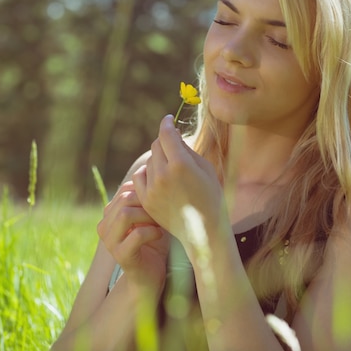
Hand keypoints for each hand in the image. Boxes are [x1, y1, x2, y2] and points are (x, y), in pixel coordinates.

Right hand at [97, 181, 169, 293]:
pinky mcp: (121, 256)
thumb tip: (157, 171)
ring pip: (126, 214)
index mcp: (109, 214)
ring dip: (148, 216)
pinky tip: (159, 234)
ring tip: (160, 222)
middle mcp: (105, 226)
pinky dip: (152, 232)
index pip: (125, 189)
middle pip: (125, 199)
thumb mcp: (150, 216)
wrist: (151, 276)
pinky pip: (136, 235)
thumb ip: (148, 197)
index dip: (146, 191)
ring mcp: (110, 242)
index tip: (162, 200)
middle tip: (162, 212)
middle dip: (148, 202)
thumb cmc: (155, 243)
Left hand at [132, 115, 225, 242]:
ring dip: (159, 159)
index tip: (168, 119)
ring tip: (173, 168)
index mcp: (181, 164)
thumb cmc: (210, 196)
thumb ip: (186, 148)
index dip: (167, 123)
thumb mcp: (205, 168)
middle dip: (165, 142)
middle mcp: (163, 175)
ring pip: (149, 161)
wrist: (203, 231)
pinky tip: (159, 177)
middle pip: (157, 146)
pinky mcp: (146, 199)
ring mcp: (152, 188)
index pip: (167, 134)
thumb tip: (172, 134)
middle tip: (174, 145)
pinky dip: (148, 173)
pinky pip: (140, 176)